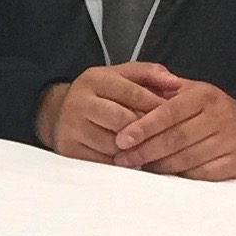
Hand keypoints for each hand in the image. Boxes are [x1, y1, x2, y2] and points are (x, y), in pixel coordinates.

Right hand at [38, 64, 169, 160]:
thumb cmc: (101, 95)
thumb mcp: (121, 76)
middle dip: (146, 130)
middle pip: (124, 121)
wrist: (60, 114)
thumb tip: (176, 83)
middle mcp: (79, 102)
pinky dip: (120, 162)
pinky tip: (129, 157)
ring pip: (115, 145)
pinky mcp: (69, 150)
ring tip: (147, 147)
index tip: (175, 115)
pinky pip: (104, 161)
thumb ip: (150, 74)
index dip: (157, 106)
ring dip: (134, 149)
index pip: (133, 93)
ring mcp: (71, 128)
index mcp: (94, 79)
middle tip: (164, 136)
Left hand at [106, 63, 235, 180]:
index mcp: (205, 95)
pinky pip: (202, 174)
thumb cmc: (208, 109)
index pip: (169, 112)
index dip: (144, 127)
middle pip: (176, 138)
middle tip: (122, 159)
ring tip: (138, 167)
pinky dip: (180, 176)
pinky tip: (165, 174)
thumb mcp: (189, 91)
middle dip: (145, 150)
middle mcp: (220, 116)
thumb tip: (129, 97)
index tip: (122, 139)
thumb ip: (161, 91)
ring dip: (159, 166)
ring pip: (187, 159)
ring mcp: (231, 140)